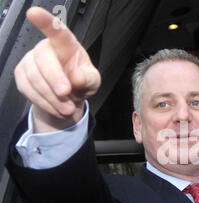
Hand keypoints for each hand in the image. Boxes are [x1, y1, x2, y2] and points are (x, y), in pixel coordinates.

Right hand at [14, 7, 100, 132]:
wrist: (69, 98)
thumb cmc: (81, 81)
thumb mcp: (93, 81)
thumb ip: (89, 78)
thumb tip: (77, 77)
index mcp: (66, 44)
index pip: (56, 30)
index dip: (45, 21)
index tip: (34, 13)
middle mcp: (46, 49)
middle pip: (44, 59)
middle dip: (54, 79)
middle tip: (66, 94)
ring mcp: (31, 61)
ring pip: (35, 78)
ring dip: (52, 98)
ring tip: (67, 108)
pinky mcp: (22, 76)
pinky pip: (29, 90)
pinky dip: (44, 103)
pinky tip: (56, 107)